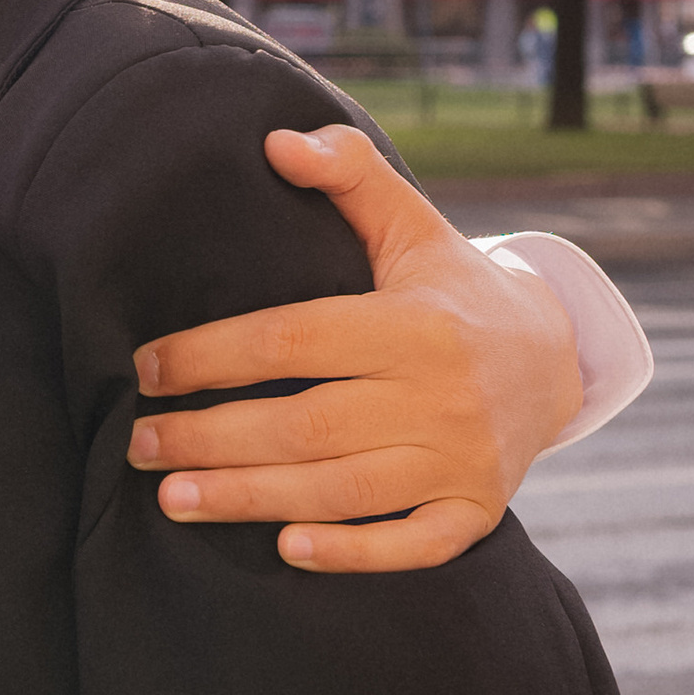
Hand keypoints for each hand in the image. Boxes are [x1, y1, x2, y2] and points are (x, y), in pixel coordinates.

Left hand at [128, 124, 584, 573]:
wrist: (556, 361)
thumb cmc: (453, 291)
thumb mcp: (412, 224)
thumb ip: (350, 175)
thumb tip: (276, 142)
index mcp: (416, 323)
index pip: (295, 339)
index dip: (212, 354)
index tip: (146, 367)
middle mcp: (442, 395)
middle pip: (307, 426)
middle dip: (212, 439)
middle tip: (137, 444)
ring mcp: (462, 461)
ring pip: (343, 491)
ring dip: (251, 498)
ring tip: (171, 498)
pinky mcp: (475, 513)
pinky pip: (410, 544)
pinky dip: (351, 552)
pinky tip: (286, 549)